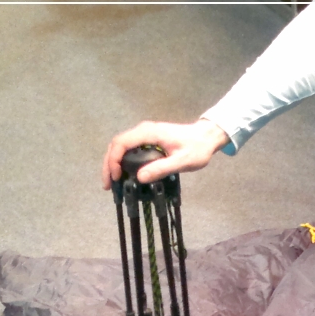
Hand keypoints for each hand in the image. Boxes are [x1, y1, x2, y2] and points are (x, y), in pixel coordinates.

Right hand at [102, 119, 230, 188]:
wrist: (206, 137)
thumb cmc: (197, 148)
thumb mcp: (183, 161)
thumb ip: (162, 168)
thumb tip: (140, 177)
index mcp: (149, 133)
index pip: (122, 143)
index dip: (113, 160)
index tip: (115, 177)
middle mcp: (143, 130)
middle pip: (116, 144)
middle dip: (108, 164)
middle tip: (108, 185)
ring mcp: (144, 134)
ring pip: (120, 146)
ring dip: (112, 162)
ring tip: (112, 182)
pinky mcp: (147, 139)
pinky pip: (128, 148)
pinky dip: (121, 160)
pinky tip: (123, 174)